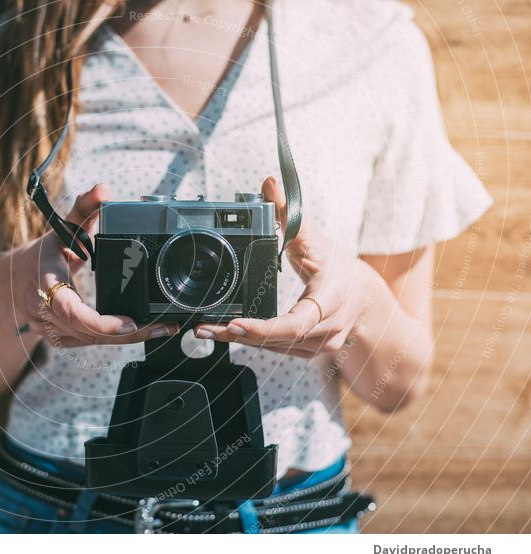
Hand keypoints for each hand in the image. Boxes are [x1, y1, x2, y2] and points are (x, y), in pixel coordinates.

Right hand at [2, 183, 178, 347]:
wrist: (11, 284)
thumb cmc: (40, 256)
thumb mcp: (60, 228)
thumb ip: (83, 208)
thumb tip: (103, 189)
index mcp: (44, 283)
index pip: (71, 311)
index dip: (101, 322)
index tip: (130, 323)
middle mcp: (45, 312)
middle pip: (90, 332)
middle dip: (130, 333)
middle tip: (162, 326)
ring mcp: (52, 331)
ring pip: (94, 342)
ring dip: (129, 339)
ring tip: (162, 329)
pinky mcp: (61, 341)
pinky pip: (92, 344)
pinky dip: (117, 340)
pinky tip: (143, 333)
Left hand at [194, 177, 379, 356]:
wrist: (367, 301)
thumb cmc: (340, 269)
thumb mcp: (316, 239)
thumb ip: (289, 213)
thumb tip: (269, 183)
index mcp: (330, 300)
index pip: (296, 322)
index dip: (265, 328)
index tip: (236, 324)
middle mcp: (327, 328)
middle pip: (278, 339)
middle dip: (238, 335)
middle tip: (204, 329)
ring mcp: (319, 346)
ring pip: (274, 349)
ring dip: (239, 341)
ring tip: (207, 330)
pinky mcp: (308, 353)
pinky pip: (277, 351)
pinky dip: (253, 342)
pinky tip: (229, 334)